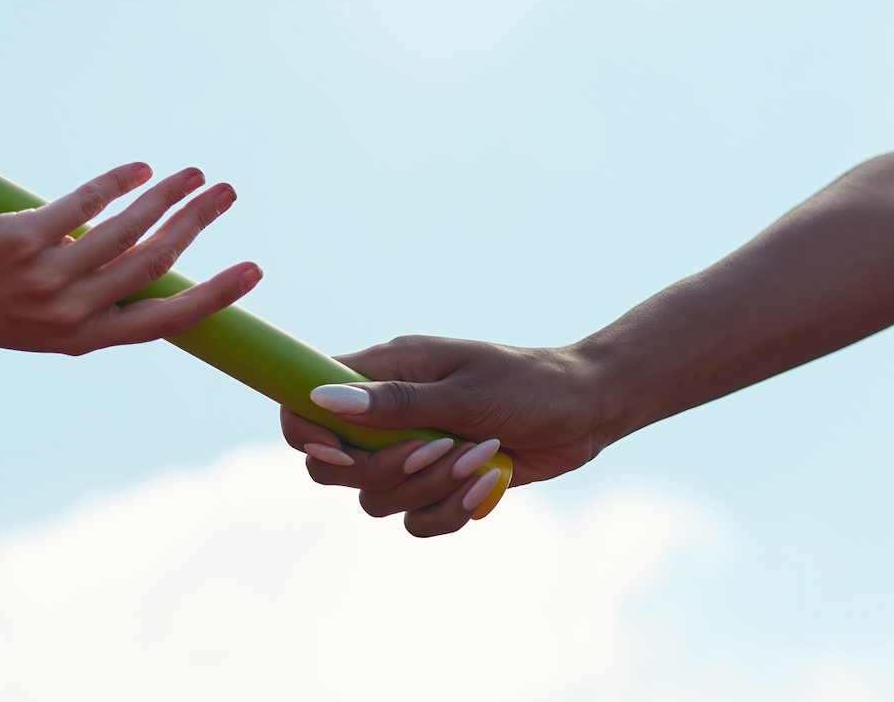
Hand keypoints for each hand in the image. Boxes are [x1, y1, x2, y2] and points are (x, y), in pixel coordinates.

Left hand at [0, 162, 260, 353]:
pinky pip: (84, 204)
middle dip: (199, 228)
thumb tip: (125, 258)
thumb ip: (76, 299)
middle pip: (156, 267)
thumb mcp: (27, 318)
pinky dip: (120, 182)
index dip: (212, 297)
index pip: (162, 322)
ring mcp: (44, 278)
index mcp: (74, 339)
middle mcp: (65, 314)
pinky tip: (140, 169)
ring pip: (128, 233)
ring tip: (195, 174)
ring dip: (170, 199)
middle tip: (227, 195)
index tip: (251, 272)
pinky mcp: (20, 239)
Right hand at [279, 335, 606, 536]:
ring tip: (478, 459)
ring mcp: (410, 452)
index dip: (307, 432)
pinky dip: (449, 511)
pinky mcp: (437, 485)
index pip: (306, 401)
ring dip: (427, 490)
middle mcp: (386, 415)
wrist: (588, 409)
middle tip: (435, 451)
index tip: (342, 450)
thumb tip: (323, 397)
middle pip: (332, 466)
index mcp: (383, 373)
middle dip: (381, 472)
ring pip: (375, 499)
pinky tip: (487, 484)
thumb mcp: (465, 390)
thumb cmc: (529, 385)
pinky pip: (415, 520)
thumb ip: (395, 402)